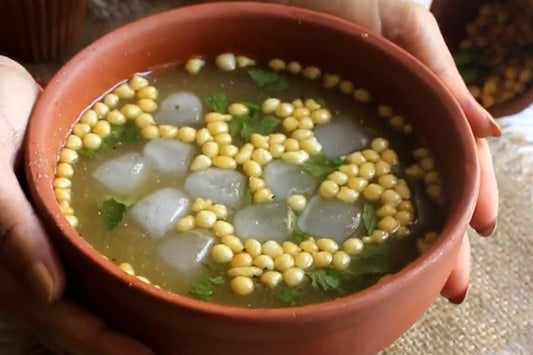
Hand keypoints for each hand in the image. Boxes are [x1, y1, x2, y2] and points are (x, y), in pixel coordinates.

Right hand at [0, 56, 152, 354]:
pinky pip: (85, 266)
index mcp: (1, 258)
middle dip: (114, 342)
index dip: (98, 341)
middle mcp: (21, 263)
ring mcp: (38, 248)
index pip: (54, 317)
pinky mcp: (54, 227)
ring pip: (79, 299)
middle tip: (171, 348)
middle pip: (70, 319)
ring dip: (116, 320)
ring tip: (164, 331)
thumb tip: (48, 291)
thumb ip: (7, 224)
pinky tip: (140, 286)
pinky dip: (113, 284)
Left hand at [270, 0, 499, 302]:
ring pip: (387, 187)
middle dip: (442, 234)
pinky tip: (354, 239)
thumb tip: (492, 132)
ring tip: (414, 279)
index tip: (478, 234)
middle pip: (426, 183)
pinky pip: (337, 174)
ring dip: (403, 233)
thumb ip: (442, 76)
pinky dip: (350, 210)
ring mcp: (360, 126)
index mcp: (424, 95)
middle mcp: (396, 118)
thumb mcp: (402, 27)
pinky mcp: (319, 128)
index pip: (457, 153)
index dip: (470, 193)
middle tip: (450, 288)